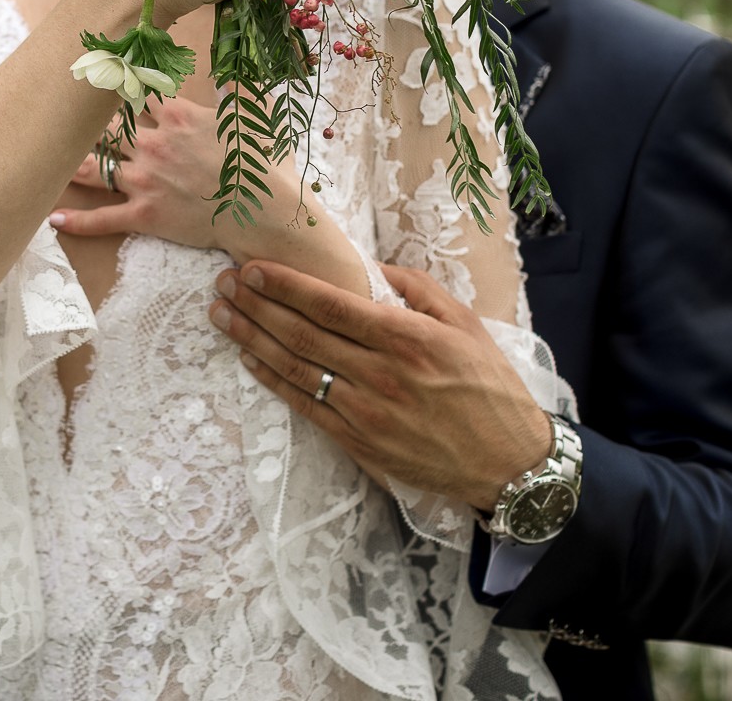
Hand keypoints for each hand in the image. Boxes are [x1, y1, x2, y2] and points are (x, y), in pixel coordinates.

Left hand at [48, 98, 299, 260]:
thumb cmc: (263, 164)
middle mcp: (152, 143)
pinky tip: (53, 218)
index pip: (135, 92)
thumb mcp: (253, 114)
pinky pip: (101, 219)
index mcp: (175, 114)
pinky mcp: (143, 215)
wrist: (265, 212)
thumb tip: (230, 68)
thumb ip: (236, 87)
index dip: (117, 84)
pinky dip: (76, 221)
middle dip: (87, 122)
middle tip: (63, 117)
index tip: (101, 77)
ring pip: (94, 166)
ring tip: (47, 159)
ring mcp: (144, 180)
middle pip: (107, 127)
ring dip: (71, 161)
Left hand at [208, 260, 550, 509]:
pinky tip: (251, 359)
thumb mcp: (465, 323)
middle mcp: (381, 373)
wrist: (509, 463)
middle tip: (222, 284)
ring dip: (253, 339)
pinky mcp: (360, 443)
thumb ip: (417, 290)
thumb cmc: (490, 386)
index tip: (252, 268)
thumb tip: (371, 268)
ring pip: (297, 369)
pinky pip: (306, 407)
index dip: (286, 286)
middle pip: (303, 334)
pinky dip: (274, 381)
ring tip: (222, 316)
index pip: (331, 305)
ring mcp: (366, 412)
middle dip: (256, 306)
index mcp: (406, 337)